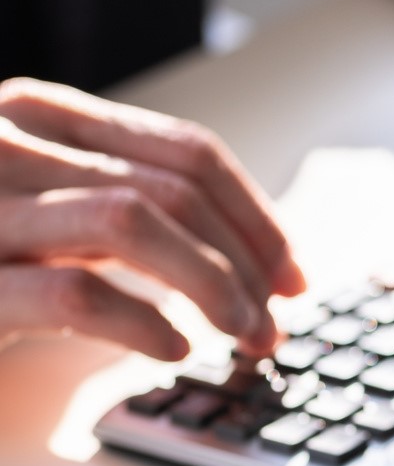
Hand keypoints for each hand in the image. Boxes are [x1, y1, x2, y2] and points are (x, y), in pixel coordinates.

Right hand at [0, 78, 306, 360]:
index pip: (186, 152)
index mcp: (38, 116)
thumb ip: (111, 204)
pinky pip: (76, 291)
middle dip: (249, 260)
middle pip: (176, 188)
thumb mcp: (35, 206)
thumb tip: (235, 254)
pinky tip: (173, 349)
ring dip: (215, 287)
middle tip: (279, 321)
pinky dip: (142, 323)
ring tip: (244, 337)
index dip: (257, 216)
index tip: (293, 272)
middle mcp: (7, 142)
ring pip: (136, 222)